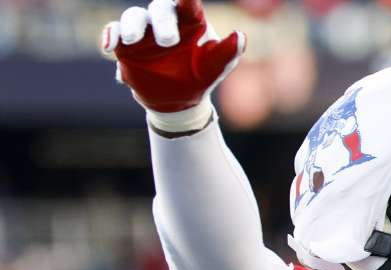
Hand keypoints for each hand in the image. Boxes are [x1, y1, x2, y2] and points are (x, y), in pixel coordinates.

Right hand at [100, 0, 244, 131]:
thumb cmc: (201, 75)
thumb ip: (228, 52)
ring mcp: (144, 30)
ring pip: (134, 16)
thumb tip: (240, 36)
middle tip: (168, 42)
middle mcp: (166, 20)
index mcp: (190, 20)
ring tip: (132, 42)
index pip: (189, 3)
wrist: (179, 99)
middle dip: (162, 22)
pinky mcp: (126, 44)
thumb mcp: (216, 66)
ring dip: (131, 27)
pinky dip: (110, 35)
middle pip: (160, 9)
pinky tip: (109, 46)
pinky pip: (114, 32)